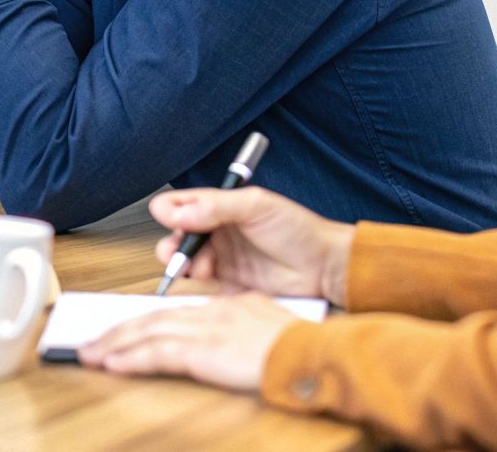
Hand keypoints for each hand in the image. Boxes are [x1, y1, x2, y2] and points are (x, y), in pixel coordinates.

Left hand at [78, 292, 297, 391]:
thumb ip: (245, 327)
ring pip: (148, 332)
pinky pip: (158, 352)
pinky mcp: (204, 350)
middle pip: (152, 318)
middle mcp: (211, 312)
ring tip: (88, 354)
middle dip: (117, 332)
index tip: (122, 332)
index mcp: (225, 306)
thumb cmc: (300, 349)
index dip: (143, 322)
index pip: (173, 312)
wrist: (313, 354)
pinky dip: (131, 358)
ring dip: (114, 344)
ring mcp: (206, 329)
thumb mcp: (269, 328)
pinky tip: (112, 364)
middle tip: (90, 342)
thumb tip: (233, 337)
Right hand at [150, 187, 354, 304]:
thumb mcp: (257, 206)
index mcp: (220, 208)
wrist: (325, 268)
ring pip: (186, 265)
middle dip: (173, 247)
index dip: (172, 213)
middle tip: (181, 255)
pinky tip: (209, 286)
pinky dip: (198, 290)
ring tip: (203, 271)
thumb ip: (216, 205)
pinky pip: (202, 290)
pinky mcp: (228, 287)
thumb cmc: (299, 230)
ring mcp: (221, 261)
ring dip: (187, 268)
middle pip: (176, 239)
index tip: (176, 223)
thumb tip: (180, 212)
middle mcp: (217, 234)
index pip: (180, 206)